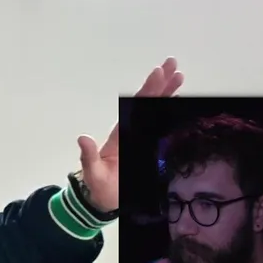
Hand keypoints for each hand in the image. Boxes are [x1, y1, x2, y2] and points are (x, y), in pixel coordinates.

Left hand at [76, 57, 183, 212]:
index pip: (136, 108)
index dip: (147, 91)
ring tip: (179, 75)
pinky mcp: (147, 146)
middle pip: (147, 104)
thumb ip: (88, 157)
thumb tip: (82, 138)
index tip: (158, 73)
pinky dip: (169, 111)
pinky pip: (160, 124)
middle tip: (172, 63)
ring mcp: (140, 137)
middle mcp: (132, 131)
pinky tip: (178, 99)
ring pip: (155, 111)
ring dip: (166, 93)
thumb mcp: (92, 173)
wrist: (104, 199)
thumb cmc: (99, 186)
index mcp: (121, 135)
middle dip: (160, 84)